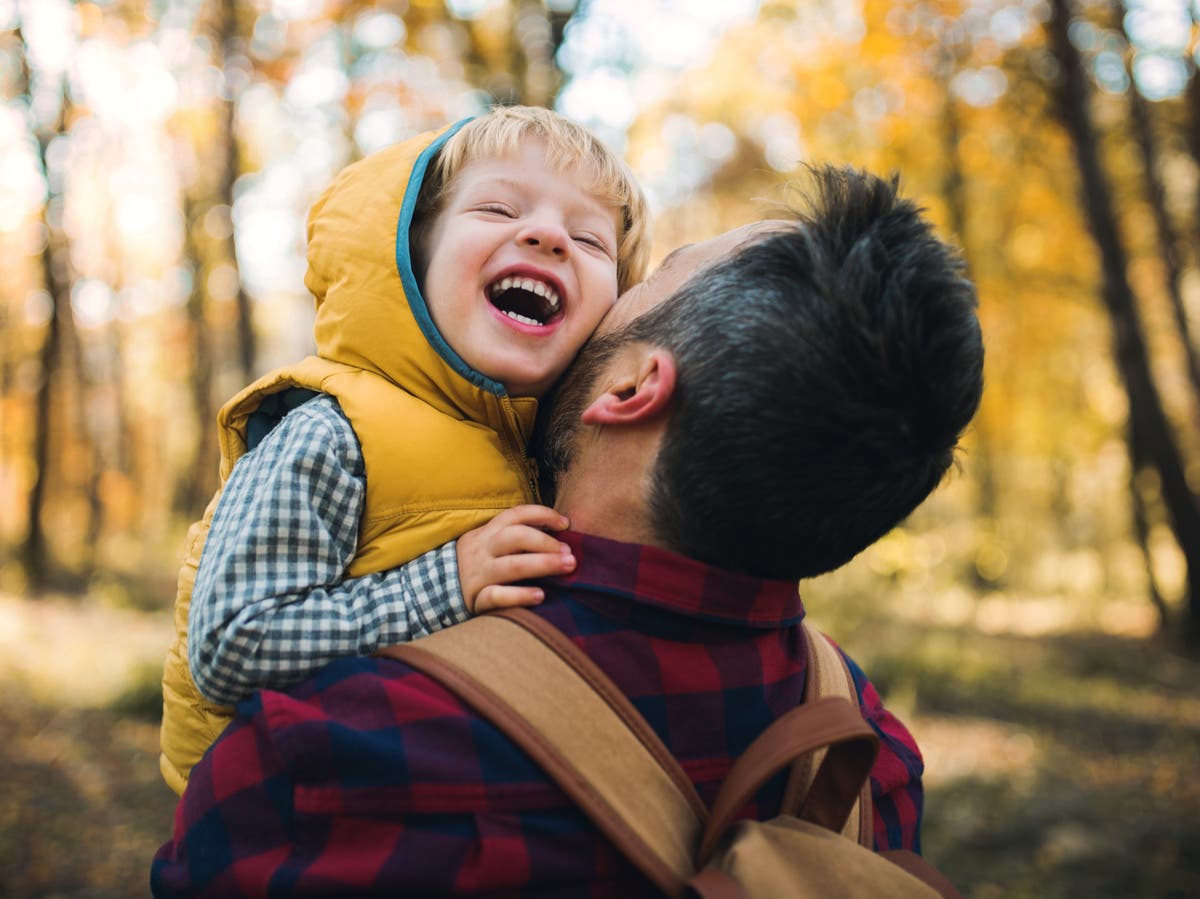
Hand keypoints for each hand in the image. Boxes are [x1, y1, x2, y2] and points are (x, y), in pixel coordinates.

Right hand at [456, 505, 574, 613]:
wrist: (436, 591)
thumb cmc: (479, 565)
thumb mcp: (490, 544)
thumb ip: (516, 537)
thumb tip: (558, 531)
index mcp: (488, 532)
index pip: (516, 514)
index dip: (542, 514)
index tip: (566, 524)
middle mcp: (483, 549)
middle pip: (516, 537)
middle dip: (546, 543)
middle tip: (571, 554)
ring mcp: (478, 574)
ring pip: (511, 565)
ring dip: (542, 565)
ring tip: (567, 567)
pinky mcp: (475, 598)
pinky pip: (497, 595)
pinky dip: (520, 595)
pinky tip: (540, 595)